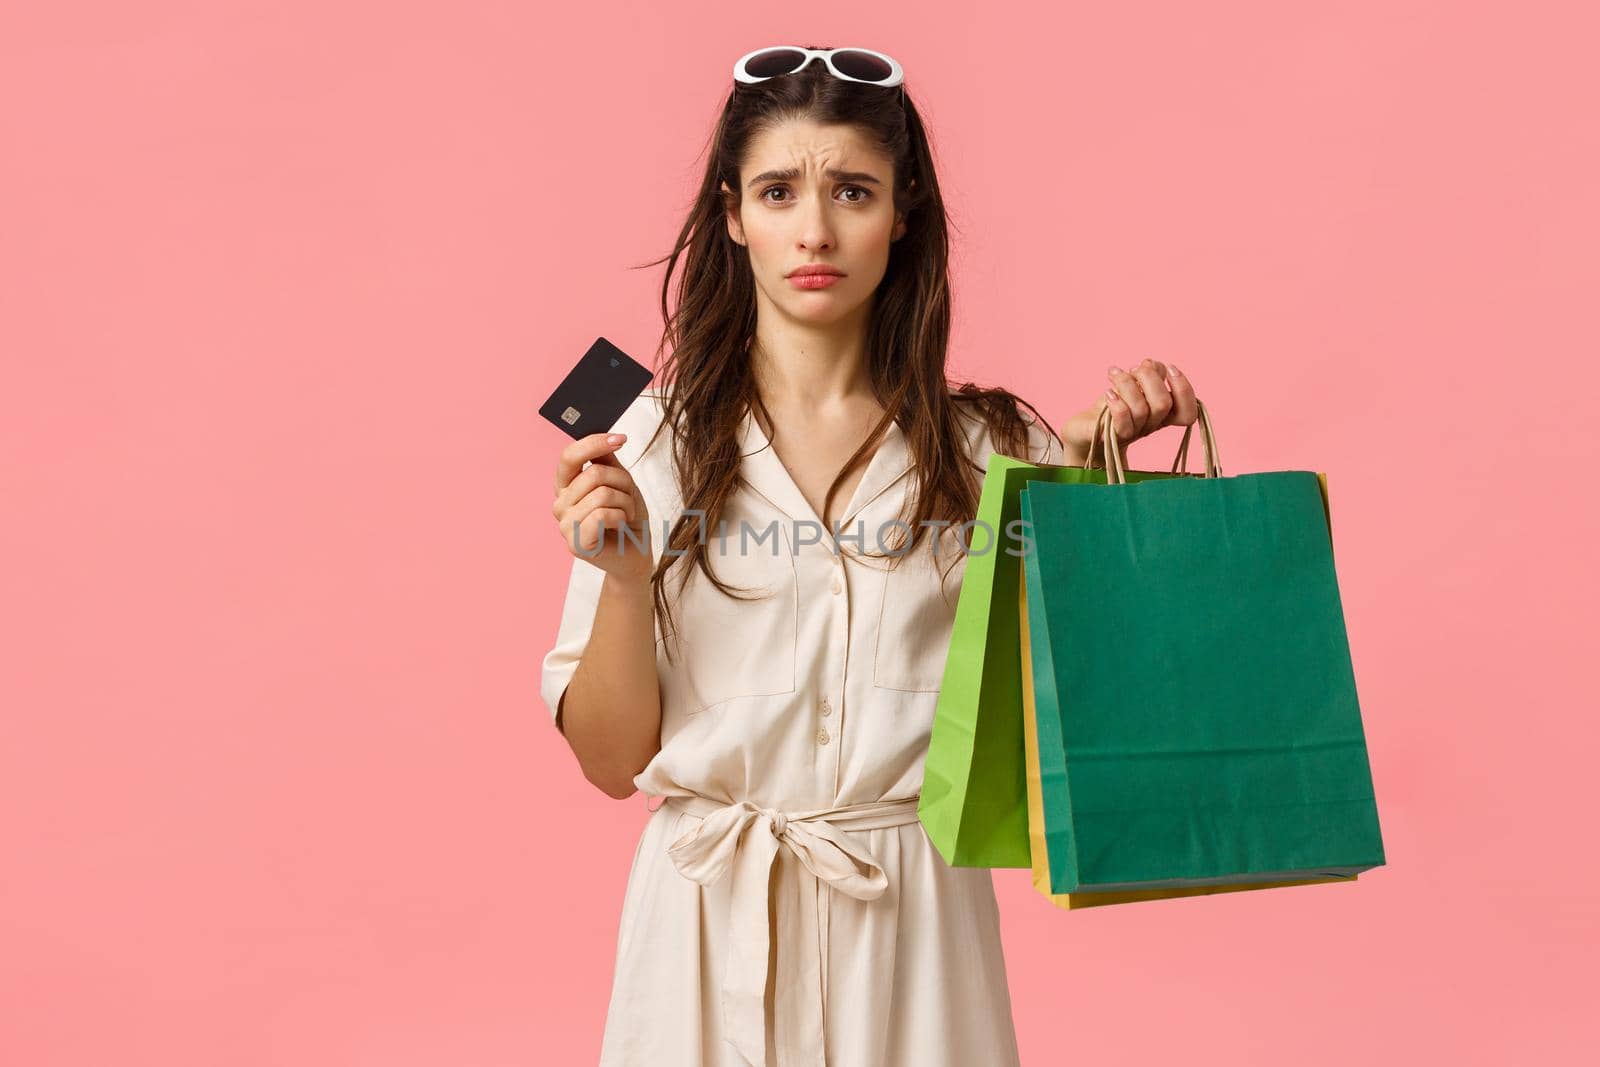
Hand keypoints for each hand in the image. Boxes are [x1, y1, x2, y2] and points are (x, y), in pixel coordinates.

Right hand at [552, 432, 653, 583]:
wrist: (636, 553)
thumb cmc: (627, 518)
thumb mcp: (621, 482)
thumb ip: (607, 460)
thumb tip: (608, 437)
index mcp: (566, 486)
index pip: (569, 456)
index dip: (593, 443)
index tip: (620, 439)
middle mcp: (560, 504)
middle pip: (595, 474)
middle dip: (623, 482)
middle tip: (628, 498)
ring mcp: (565, 525)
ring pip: (602, 494)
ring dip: (625, 503)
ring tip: (625, 515)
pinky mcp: (576, 543)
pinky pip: (602, 515)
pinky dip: (621, 517)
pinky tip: (620, 526)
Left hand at [1063, 359, 1199, 462]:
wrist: (1083, 430)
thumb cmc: (1111, 405)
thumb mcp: (1134, 384)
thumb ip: (1151, 374)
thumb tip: (1154, 365)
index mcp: (1162, 415)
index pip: (1189, 411)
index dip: (1184, 389)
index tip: (1170, 368)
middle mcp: (1150, 426)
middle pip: (1163, 404)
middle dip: (1149, 377)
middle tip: (1133, 369)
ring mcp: (1132, 433)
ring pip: (1141, 409)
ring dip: (1127, 383)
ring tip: (1113, 373)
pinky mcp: (1111, 437)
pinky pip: (1123, 421)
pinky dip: (1117, 402)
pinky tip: (1108, 393)